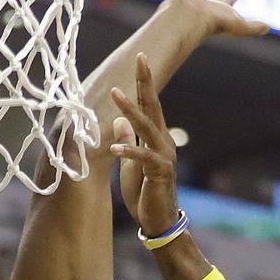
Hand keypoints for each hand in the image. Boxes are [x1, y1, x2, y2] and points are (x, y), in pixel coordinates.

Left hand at [110, 53, 178, 235]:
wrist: (159, 220)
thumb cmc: (145, 192)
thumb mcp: (131, 164)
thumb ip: (128, 141)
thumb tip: (119, 120)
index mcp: (157, 138)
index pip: (150, 105)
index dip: (144, 83)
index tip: (140, 59)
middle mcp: (164, 142)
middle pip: (154, 106)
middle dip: (146, 82)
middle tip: (140, 58)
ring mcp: (164, 157)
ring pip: (148, 127)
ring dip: (131, 110)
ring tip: (115, 94)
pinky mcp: (160, 173)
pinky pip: (144, 158)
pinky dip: (129, 151)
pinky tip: (115, 148)